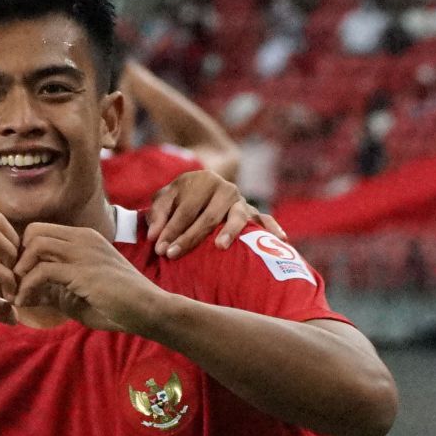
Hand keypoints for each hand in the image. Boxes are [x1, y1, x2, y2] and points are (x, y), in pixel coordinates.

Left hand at [12, 222, 166, 331]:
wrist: (150, 311)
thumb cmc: (117, 305)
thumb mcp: (76, 295)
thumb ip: (51, 290)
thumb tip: (22, 293)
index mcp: (83, 239)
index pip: (40, 231)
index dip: (23, 253)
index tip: (17, 279)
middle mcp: (83, 239)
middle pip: (33, 231)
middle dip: (16, 257)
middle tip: (13, 284)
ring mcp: (84, 252)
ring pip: (35, 245)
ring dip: (19, 271)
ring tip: (18, 293)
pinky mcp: (84, 271)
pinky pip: (42, 271)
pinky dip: (28, 287)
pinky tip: (26, 303)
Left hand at [146, 170, 286, 258]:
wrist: (200, 191)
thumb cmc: (179, 200)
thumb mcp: (164, 201)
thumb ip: (157, 215)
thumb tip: (154, 236)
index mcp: (202, 180)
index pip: (185, 209)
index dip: (171, 229)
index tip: (159, 249)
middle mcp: (224, 188)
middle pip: (207, 217)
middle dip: (189, 237)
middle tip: (173, 255)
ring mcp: (241, 200)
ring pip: (236, 217)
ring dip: (229, 232)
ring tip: (220, 246)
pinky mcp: (253, 212)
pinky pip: (266, 219)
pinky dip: (273, 228)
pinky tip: (281, 239)